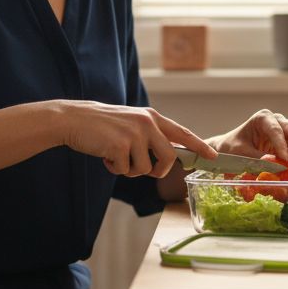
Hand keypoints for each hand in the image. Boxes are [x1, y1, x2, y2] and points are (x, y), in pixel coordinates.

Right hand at [58, 101, 215, 177]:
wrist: (74, 119)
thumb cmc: (102, 125)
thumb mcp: (131, 123)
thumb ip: (150, 135)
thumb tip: (167, 158)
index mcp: (151, 117)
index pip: (182, 133)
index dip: (199, 146)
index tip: (213, 156)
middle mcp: (147, 124)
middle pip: (168, 158)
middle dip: (158, 171)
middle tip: (144, 169)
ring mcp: (135, 134)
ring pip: (145, 169)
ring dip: (130, 170)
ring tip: (116, 156)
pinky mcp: (120, 146)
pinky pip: (126, 171)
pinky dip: (115, 169)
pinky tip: (105, 156)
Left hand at [212, 108, 287, 167]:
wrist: (230, 150)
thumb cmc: (232, 148)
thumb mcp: (240, 153)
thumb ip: (257, 159)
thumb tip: (276, 167)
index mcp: (263, 118)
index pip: (276, 129)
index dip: (282, 145)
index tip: (284, 160)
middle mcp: (277, 121)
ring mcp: (285, 131)